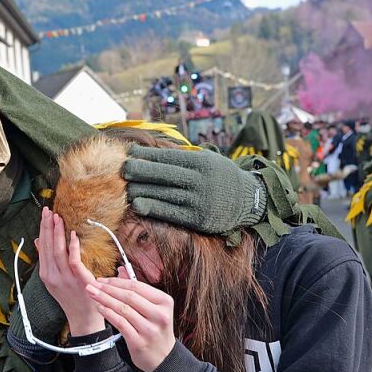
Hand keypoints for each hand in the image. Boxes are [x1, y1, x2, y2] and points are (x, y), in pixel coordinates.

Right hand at [36, 208, 103, 335]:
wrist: (83, 319)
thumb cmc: (71, 298)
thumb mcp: (54, 280)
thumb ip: (46, 260)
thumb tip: (37, 241)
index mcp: (46, 274)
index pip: (42, 247)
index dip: (43, 229)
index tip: (44, 214)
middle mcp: (52, 276)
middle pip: (47, 247)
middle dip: (47, 227)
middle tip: (49, 210)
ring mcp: (65, 279)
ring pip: (58, 251)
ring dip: (57, 233)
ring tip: (58, 218)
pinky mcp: (78, 280)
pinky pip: (73, 261)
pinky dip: (72, 247)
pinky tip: (73, 235)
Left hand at [85, 272, 175, 371]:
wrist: (163, 356)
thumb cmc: (155, 328)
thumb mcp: (153, 307)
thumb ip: (137, 288)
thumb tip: (121, 268)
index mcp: (165, 302)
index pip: (137, 286)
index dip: (117, 282)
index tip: (102, 279)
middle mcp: (159, 315)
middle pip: (129, 296)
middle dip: (108, 289)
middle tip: (93, 284)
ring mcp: (150, 329)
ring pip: (123, 309)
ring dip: (105, 299)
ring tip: (92, 294)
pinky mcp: (139, 341)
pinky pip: (120, 324)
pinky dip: (109, 314)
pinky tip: (100, 308)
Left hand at [123, 145, 266, 234]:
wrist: (248, 201)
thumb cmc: (220, 177)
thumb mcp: (208, 160)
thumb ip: (184, 157)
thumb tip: (150, 152)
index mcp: (202, 162)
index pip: (169, 156)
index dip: (148, 155)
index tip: (130, 152)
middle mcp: (200, 180)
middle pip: (165, 174)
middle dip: (141, 170)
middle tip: (123, 168)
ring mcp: (199, 200)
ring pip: (165, 193)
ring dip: (142, 190)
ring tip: (125, 187)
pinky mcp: (197, 219)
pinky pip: (171, 212)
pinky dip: (153, 208)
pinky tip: (138, 205)